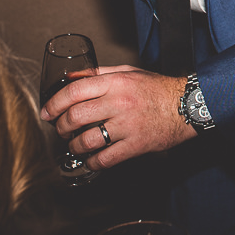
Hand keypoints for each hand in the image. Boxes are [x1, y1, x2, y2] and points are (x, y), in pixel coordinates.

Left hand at [43, 66, 197, 168]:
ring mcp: (127, 126)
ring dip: (74, 146)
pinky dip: (93, 162)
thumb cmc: (158, 89)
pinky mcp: (135, 145)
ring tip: (74, 145)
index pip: (74, 92)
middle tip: (60, 129)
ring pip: (87, 140)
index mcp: (115, 83)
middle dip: (61, 126)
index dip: (54, 103)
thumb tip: (72, 77)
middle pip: (75, 117)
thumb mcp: (128, 72)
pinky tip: (91, 159)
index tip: (47, 112)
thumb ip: (99, 74)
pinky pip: (105, 158)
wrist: (187, 106)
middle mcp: (119, 103)